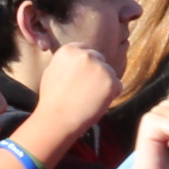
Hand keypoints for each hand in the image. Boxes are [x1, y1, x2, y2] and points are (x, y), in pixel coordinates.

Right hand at [13, 43, 121, 157]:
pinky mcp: (111, 81)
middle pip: (99, 59)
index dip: (84, 64)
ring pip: (109, 72)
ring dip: (104, 83)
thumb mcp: (51, 71)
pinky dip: (111, 94)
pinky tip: (96, 102)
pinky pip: (117, 85)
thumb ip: (67, 62)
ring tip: (89, 98)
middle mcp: (86, 55)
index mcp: (69, 50)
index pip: (85, 50)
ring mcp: (100, 67)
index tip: (81, 76)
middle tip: (86, 89)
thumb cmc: (52, 99)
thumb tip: (76, 60)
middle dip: (96, 72)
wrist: (58, 118)